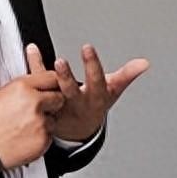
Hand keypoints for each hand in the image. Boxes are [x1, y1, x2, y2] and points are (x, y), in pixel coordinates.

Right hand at [0, 69, 64, 169]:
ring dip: (45, 123)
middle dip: (52, 104)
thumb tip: (40, 84)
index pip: (51, 78)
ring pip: (54, 119)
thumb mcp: (4, 93)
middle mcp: (33, 102)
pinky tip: (25, 137)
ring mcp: (40, 121)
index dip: (53, 84)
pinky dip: (41, 137)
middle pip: (59, 98)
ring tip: (25, 127)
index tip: (53, 88)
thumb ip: (26, 87)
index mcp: (22, 87)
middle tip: (38, 110)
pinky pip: (50, 136)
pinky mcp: (43, 139)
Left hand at [25, 42, 149, 142]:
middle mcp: (76, 103)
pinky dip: (32, 69)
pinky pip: (35, 87)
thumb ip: (127, 75)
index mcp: (95, 98)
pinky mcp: (42, 105)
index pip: (95, 81)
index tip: (87, 48)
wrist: (77, 130)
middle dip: (65, 77)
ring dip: (41, 73)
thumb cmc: (95, 104)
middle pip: (70, 92)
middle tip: (60, 62)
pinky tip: (31, 50)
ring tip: (36, 53)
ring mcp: (58, 105)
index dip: (92, 65)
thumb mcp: (113, 91)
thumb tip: (145, 63)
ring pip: (48, 90)